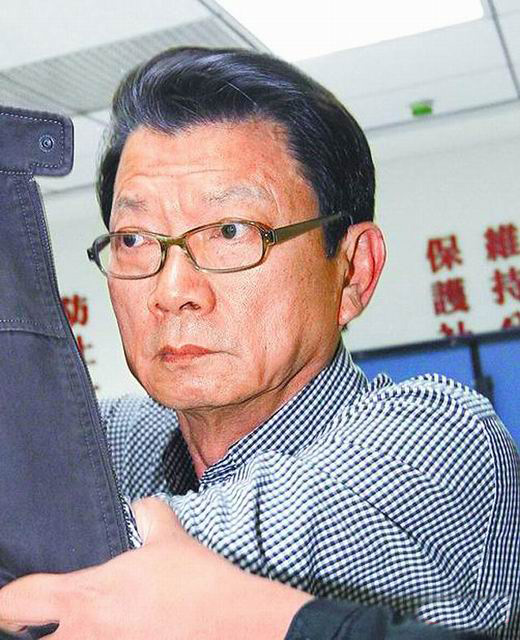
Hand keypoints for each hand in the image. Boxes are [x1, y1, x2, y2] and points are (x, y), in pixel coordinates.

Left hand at [0, 497, 310, 638]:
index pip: (18, 602)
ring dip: (55, 639)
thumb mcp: (171, 537)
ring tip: (59, 630)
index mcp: (86, 597)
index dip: (6, 601)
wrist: (230, 625)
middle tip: (29, 622)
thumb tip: (141, 505)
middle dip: (22, 630)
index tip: (6, 600)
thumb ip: (149, 513)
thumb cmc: (196, 582)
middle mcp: (84, 636)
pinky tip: (110, 634)